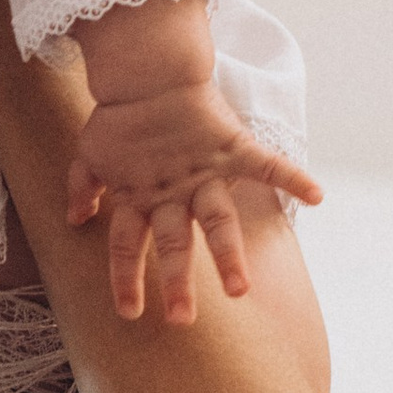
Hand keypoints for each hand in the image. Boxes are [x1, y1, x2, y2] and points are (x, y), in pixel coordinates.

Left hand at [68, 80, 320, 326]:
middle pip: (172, 244)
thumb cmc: (118, 116)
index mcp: (138, 196)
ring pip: (217, 220)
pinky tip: (317, 195)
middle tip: (182, 320)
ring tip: (240, 290)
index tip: (130, 314)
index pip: (126, 245)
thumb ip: (81, 187)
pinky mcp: (230, 148)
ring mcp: (202, 173)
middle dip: (177, 282)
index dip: (125, 279)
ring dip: (227, 254)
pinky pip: (266, 164)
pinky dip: (292, 176)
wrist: (146, 72)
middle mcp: (171, 192)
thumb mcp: (90, 154)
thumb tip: (75, 219)